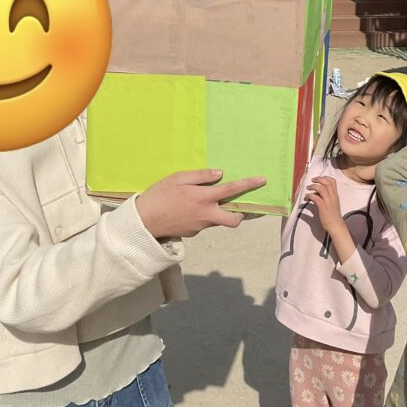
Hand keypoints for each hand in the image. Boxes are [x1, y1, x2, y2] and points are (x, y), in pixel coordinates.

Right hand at [134, 170, 264, 239]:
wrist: (143, 222)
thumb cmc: (159, 196)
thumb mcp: (177, 178)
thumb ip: (200, 176)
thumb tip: (219, 174)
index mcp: (203, 198)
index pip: (231, 190)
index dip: (249, 185)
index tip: (262, 180)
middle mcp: (206, 215)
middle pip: (234, 219)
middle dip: (241, 213)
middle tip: (240, 204)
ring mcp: (200, 226)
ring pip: (219, 221)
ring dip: (220, 212)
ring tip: (208, 202)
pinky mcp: (193, 233)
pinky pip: (205, 223)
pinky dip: (205, 216)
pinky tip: (190, 210)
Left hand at [305, 176, 343, 234]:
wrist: (336, 226)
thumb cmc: (333, 216)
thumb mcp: (333, 204)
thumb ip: (327, 197)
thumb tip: (317, 193)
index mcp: (335, 195)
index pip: (333, 182)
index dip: (325, 177)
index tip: (319, 179)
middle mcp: (333, 197)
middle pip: (327, 182)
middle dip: (318, 179)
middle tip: (312, 180)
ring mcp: (328, 202)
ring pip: (321, 188)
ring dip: (313, 186)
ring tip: (308, 188)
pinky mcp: (323, 207)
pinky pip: (315, 197)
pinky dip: (309, 195)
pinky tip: (306, 197)